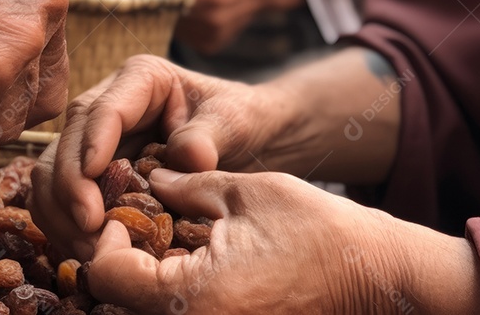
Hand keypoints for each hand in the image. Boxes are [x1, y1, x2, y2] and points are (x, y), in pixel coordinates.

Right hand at [28, 55, 285, 256]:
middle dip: (71, 188)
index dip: (92, 143)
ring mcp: (92, 139)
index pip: (104, 109)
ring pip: (51, 173)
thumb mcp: (235, 122)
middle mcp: (106, 105)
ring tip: (90, 248)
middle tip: (91, 230)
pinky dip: (63, 225)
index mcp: (141, 80)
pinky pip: (58, 199)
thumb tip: (187, 155)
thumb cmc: (240, 122)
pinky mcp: (89, 173)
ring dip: (61, 212)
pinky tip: (86, 250)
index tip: (92, 177)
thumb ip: (211, 134)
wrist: (244, 141)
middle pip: (67, 142)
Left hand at [85, 169, 479, 314]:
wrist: (375, 276)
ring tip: (156, 243)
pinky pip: (175, 314)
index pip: (104, 274)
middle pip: (115, 302)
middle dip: (117, 261)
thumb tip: (147, 177)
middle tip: (132, 226)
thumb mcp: (243, 193)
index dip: (107, 237)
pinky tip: (183, 262)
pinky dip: (166, 291)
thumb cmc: (317, 232)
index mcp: (190, 298)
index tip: (127, 211)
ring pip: (140, 312)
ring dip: (138, 280)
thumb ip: (184, 185)